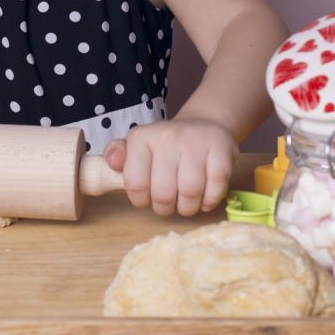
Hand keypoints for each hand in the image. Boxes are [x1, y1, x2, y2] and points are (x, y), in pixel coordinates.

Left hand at [102, 117, 237, 217]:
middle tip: (168, 205)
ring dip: (188, 208)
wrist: (205, 125)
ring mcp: (196, 143)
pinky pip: (215, 189)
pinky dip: (209, 201)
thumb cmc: (166, 145)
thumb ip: (118, 155)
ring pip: (190, 192)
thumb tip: (112, 163)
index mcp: (142, 138)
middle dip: (165, 209)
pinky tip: (204, 197)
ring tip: (186, 203)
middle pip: (163, 193)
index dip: (141, 200)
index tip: (147, 198)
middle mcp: (168, 137)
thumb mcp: (137, 146)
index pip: (135, 184)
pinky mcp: (222, 151)